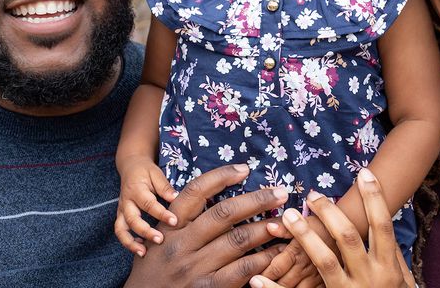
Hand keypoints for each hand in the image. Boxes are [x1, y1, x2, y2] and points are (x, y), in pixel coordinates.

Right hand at [115, 155, 178, 254]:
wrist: (130, 167)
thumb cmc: (146, 171)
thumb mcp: (156, 173)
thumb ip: (164, 186)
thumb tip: (175, 198)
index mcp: (136, 189)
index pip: (149, 204)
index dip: (161, 214)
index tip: (174, 221)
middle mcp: (126, 201)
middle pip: (132, 219)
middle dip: (145, 231)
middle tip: (160, 240)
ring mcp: (121, 210)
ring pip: (120, 229)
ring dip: (130, 243)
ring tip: (143, 252)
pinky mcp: (120, 216)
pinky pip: (120, 232)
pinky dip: (128, 242)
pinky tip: (140, 249)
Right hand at [124, 164, 290, 287]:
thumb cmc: (155, 271)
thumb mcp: (158, 240)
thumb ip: (183, 220)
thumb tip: (217, 194)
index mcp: (169, 227)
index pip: (195, 191)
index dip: (222, 176)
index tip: (245, 169)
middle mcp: (181, 245)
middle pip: (224, 213)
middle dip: (257, 200)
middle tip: (281, 193)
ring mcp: (194, 268)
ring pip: (238, 240)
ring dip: (266, 228)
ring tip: (284, 222)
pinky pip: (242, 269)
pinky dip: (263, 259)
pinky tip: (277, 252)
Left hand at [250, 168, 414, 287]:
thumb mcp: (402, 280)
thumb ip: (393, 256)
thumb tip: (387, 227)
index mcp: (388, 268)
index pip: (382, 225)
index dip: (375, 199)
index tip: (364, 174)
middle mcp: (369, 278)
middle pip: (348, 238)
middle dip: (330, 214)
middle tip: (314, 194)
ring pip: (324, 261)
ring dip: (304, 236)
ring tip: (287, 216)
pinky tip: (257, 279)